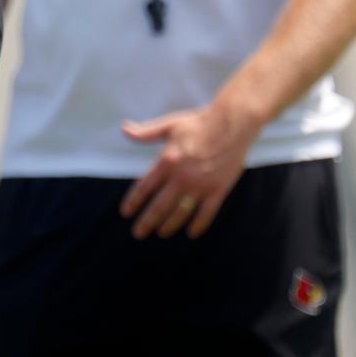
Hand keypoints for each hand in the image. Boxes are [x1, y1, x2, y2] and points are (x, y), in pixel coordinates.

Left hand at [118, 100, 254, 239]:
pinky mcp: (218, 190)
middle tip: (138, 233)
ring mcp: (201, 186)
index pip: (144, 187)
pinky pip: (206, 214)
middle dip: (147, 222)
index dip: (133, 201)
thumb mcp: (169, 125)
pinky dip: (198, 226)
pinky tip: (191, 233)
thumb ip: (146, 132)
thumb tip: (123, 129)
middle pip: (160, 206)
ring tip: (161, 233)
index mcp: (167, 161)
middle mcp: (182, 177)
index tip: (125, 212)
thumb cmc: (198, 123)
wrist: (231, 124)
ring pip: (181, 214)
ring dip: (169, 226)